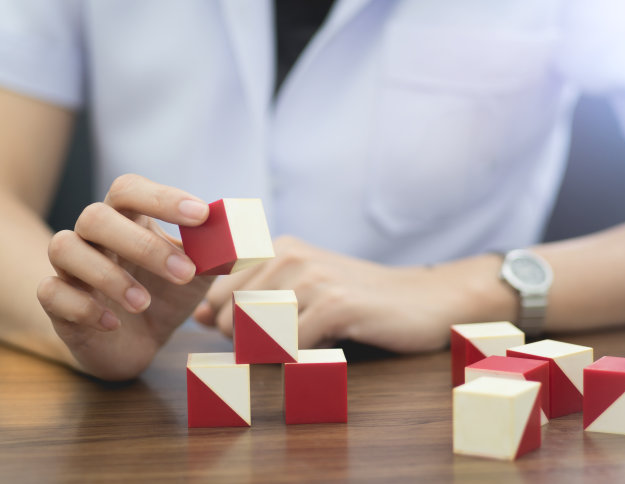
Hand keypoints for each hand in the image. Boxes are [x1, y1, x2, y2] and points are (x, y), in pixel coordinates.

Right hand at [37, 174, 212, 379]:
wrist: (136, 342)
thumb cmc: (165, 296)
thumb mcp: (197, 275)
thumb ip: (215, 256)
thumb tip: (240, 240)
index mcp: (127, 219)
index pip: (130, 189)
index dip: (162, 198)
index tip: (201, 215)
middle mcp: (92, 236)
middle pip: (95, 216)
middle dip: (143, 245)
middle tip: (184, 273)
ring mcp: (69, 267)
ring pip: (64, 247)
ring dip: (109, 275)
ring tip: (144, 304)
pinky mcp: (55, 301)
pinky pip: (50, 292)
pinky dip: (82, 306)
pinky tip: (112, 323)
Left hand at [194, 236, 502, 352]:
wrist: (426, 298)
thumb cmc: (361, 299)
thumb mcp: (303, 289)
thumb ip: (252, 297)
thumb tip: (198, 315)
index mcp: (279, 247)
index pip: (218, 286)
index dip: (220, 316)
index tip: (243, 328)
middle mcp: (292, 255)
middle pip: (230, 309)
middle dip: (239, 337)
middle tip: (273, 343)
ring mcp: (315, 278)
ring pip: (257, 327)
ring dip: (267, 349)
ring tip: (299, 343)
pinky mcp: (337, 304)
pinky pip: (293, 344)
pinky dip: (298, 357)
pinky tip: (320, 348)